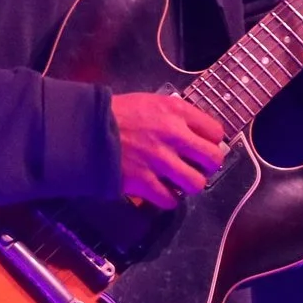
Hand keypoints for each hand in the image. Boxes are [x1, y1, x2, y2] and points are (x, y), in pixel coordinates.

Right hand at [111, 92, 227, 207]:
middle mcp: (173, 135)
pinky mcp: (144, 181)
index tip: (203, 147)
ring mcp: (159, 161)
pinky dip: (167, 198)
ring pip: (196, 184)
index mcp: (175, 111)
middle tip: (197, 166)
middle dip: (208, 166)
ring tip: (179, 181)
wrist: (86, 130)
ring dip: (189, 185)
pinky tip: (161, 190)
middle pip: (213, 159)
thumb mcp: (151, 102)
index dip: (212, 142)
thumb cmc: (118, 113)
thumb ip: (175, 116)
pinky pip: (170, 200)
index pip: (215, 131)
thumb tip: (194, 132)